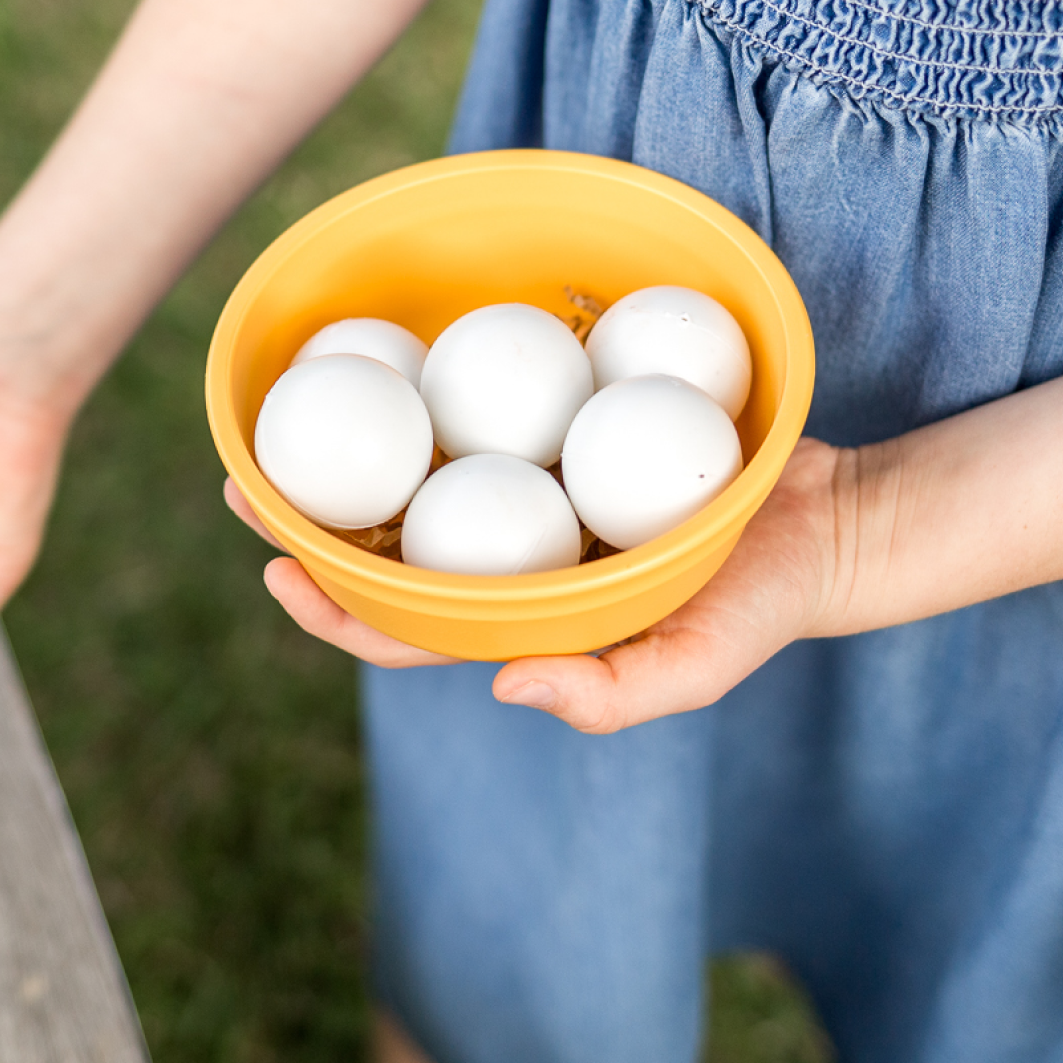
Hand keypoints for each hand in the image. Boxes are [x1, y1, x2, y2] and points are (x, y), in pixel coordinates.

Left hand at [224, 437, 848, 730]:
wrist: (818, 523)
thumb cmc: (760, 601)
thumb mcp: (698, 664)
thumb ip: (611, 694)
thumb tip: (500, 687)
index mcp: (524, 624)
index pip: (407, 631)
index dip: (336, 611)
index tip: (277, 568)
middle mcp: (511, 568)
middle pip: (389, 554)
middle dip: (311, 526)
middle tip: (244, 477)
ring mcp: (529, 509)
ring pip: (419, 490)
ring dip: (350, 464)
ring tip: (285, 419)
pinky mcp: (559, 449)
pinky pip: (477, 429)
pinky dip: (427, 410)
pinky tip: (394, 368)